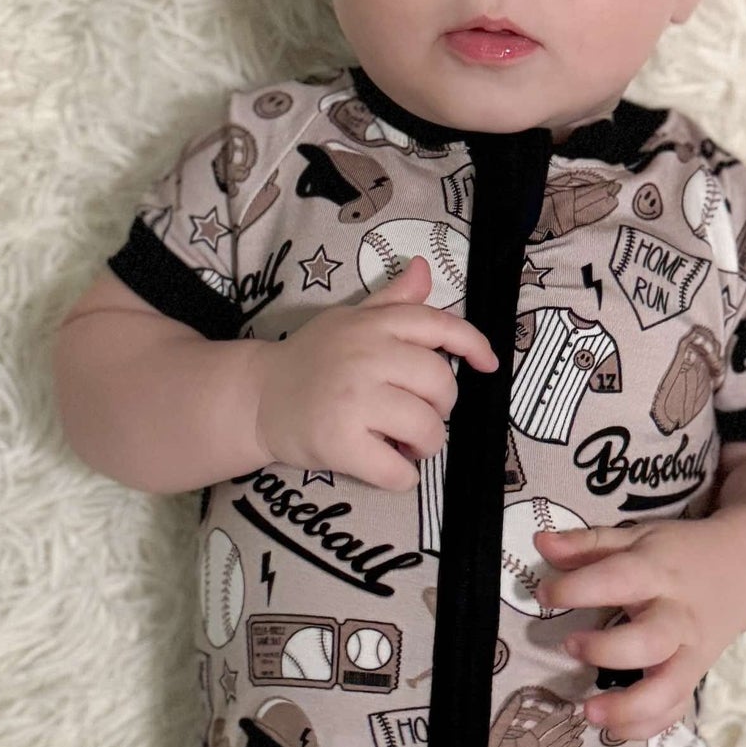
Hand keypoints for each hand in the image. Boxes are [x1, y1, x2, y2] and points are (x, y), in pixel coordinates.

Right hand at [252, 253, 498, 488]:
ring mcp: (353, 399)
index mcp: (373, 326)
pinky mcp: (340, 441)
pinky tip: (388, 466)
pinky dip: (402, 477)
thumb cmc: (311, 361)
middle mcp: (366, 356)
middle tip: (419, 417)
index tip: (488, 366)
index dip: (473, 345)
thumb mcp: (349, 321)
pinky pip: (397, 470)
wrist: (258, 397)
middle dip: (441, 409)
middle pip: (440, 384)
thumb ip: (391, 302)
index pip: (438, 326)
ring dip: (425, 446)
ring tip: (402, 444)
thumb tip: (425, 270)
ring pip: (426, 429)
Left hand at [532, 517, 740, 738]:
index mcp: (659, 573)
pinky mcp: (694, 677)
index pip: (619, 579)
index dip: (578, 588)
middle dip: (608, 650)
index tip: (544, 595)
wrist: (741, 571)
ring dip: (630, 706)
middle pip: (651, 641)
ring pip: (669, 688)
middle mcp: (677, 616)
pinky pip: (675, 710)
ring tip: (589, 712)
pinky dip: (647, 726)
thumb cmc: (677, 555)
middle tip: (570, 646)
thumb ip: (588, 544)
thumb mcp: (637, 538)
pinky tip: (613, 728)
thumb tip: (541, 542)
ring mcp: (690, 652)